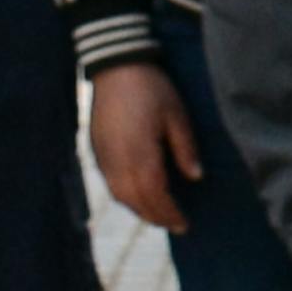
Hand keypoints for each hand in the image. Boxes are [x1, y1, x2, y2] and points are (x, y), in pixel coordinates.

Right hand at [85, 64, 200, 232]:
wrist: (116, 66)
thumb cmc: (152, 88)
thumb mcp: (177, 115)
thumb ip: (186, 149)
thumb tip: (195, 178)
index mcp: (140, 154)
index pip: (155, 195)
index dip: (169, 213)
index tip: (184, 224)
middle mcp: (118, 162)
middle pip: (135, 201)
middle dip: (155, 216)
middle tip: (175, 224)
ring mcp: (103, 157)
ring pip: (120, 195)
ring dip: (139, 208)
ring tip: (159, 213)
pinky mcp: (96, 150)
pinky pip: (110, 183)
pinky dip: (126, 195)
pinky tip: (139, 193)